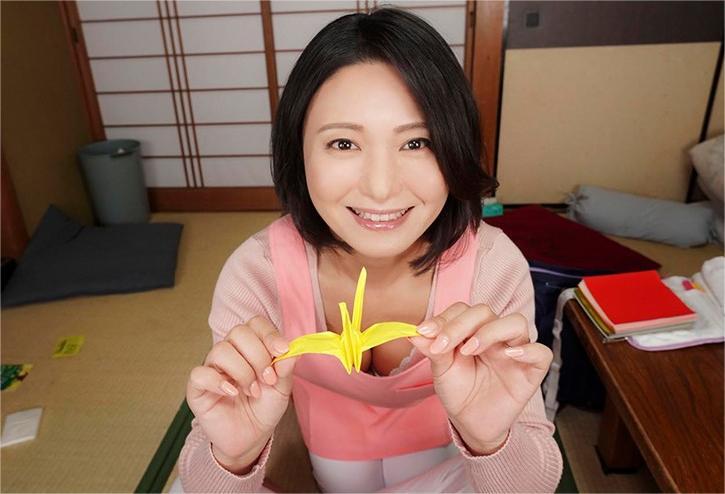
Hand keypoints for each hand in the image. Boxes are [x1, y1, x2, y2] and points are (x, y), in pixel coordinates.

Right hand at [186, 316, 297, 470]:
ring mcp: (212, 367)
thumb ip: (285, 368)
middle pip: (238, 332)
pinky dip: (218, 382)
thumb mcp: (281, 388)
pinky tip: (233, 393)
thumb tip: (291, 350)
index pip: (255, 323)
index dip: (269, 334)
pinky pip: (200, 373)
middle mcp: (230, 352)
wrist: (251, 436)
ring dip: (243, 371)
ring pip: (221, 350)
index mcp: (251, 346)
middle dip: (258, 355)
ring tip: (253, 391)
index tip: (281, 351)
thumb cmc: (264, 407)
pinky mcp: (197, 387)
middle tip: (268, 379)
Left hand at [410, 303, 552, 453]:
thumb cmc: (459, 391)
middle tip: (443, 345)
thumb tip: (415, 333)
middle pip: (485, 311)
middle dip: (460, 325)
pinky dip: (528, 350)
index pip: (462, 310)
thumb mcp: (441, 370)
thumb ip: (433, 349)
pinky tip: (509, 356)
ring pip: (516, 322)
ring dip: (491, 331)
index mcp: (472, 330)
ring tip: (470, 350)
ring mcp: (515, 350)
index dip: (444, 318)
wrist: (471, 422)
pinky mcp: (532, 370)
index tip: (424, 332)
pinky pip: (541, 352)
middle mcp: (495, 334)